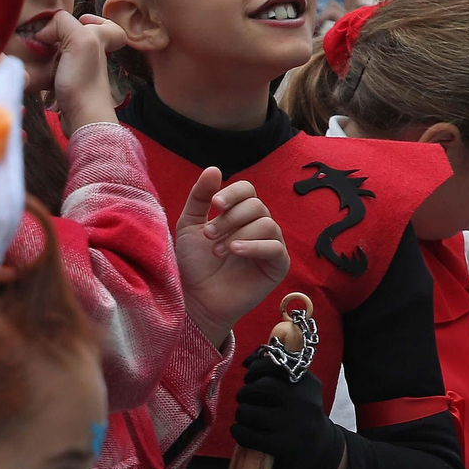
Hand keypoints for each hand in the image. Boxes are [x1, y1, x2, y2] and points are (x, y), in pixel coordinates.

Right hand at [45, 11, 126, 133]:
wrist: (82, 119)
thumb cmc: (84, 81)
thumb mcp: (79, 40)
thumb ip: (63, 24)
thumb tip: (43, 31)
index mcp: (99, 42)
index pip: (111, 28)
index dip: (98, 20)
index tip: (81, 19)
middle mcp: (92, 57)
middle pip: (83, 39)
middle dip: (65, 35)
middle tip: (50, 35)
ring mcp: (81, 74)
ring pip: (67, 56)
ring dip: (51, 52)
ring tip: (38, 51)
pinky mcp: (68, 89)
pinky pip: (55, 74)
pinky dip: (44, 71)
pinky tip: (35, 71)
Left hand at [174, 168, 288, 347]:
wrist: (196, 299)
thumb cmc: (194, 265)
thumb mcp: (190, 226)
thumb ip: (199, 197)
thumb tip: (214, 169)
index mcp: (239, 215)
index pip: (247, 190)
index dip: (233, 193)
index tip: (215, 204)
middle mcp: (257, 226)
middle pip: (256, 206)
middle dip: (230, 218)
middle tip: (209, 235)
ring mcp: (270, 246)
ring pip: (267, 223)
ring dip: (239, 233)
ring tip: (218, 250)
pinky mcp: (278, 266)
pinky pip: (275, 247)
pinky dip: (254, 246)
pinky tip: (235, 251)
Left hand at [230, 352, 345, 468]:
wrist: (322, 450)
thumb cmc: (302, 414)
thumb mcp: (300, 390)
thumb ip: (277, 371)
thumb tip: (246, 361)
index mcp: (307, 382)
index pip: (274, 364)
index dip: (255, 368)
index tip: (250, 377)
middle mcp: (303, 400)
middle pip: (259, 387)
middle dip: (245, 392)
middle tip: (244, 398)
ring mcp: (293, 424)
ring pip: (248, 411)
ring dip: (240, 413)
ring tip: (245, 416)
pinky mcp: (282, 445)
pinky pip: (247, 434)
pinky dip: (238, 432)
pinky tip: (241, 431)